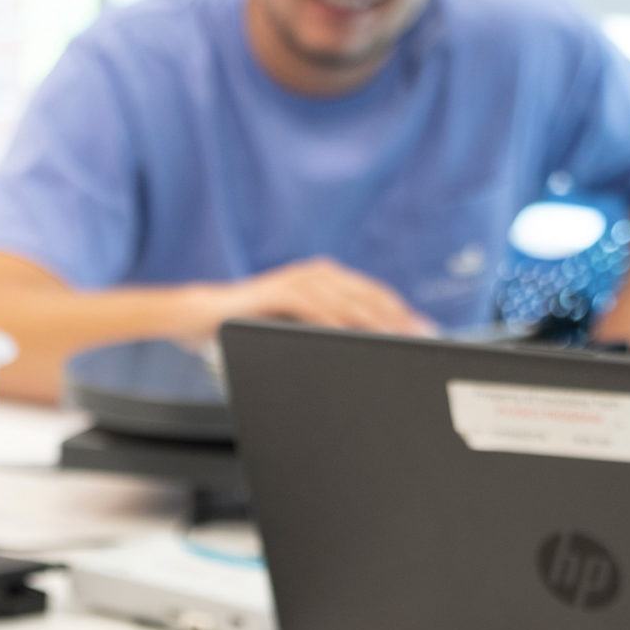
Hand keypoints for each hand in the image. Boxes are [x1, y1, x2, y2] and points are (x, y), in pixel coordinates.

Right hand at [199, 257, 432, 338]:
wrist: (205, 317)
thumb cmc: (253, 328)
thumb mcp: (298, 330)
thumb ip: (328, 334)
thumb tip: (366, 355)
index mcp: (327, 280)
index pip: (374, 295)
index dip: (401, 313)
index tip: (425, 333)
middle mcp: (317, 274)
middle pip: (368, 295)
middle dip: (397, 318)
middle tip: (419, 337)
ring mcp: (299, 279)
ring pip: (347, 300)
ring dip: (374, 320)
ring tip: (395, 339)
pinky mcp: (280, 290)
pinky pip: (316, 306)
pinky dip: (336, 321)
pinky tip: (353, 335)